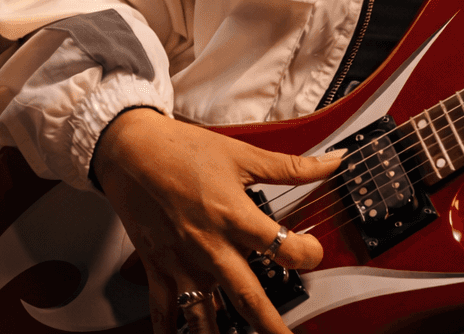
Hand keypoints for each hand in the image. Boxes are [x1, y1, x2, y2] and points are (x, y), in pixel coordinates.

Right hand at [94, 108, 343, 333]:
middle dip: (269, 322)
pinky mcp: (158, 265)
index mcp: (232, 214)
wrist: (131, 149)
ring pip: (203, 311)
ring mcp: (181, 259)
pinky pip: (163, 308)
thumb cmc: (182, 149)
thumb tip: (332, 163)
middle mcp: (208, 244)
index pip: (279, 246)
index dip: (305, 253)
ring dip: (218, 331)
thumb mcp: (242, 154)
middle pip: (245, 293)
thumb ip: (291, 166)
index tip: (313, 254)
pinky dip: (170, 328)